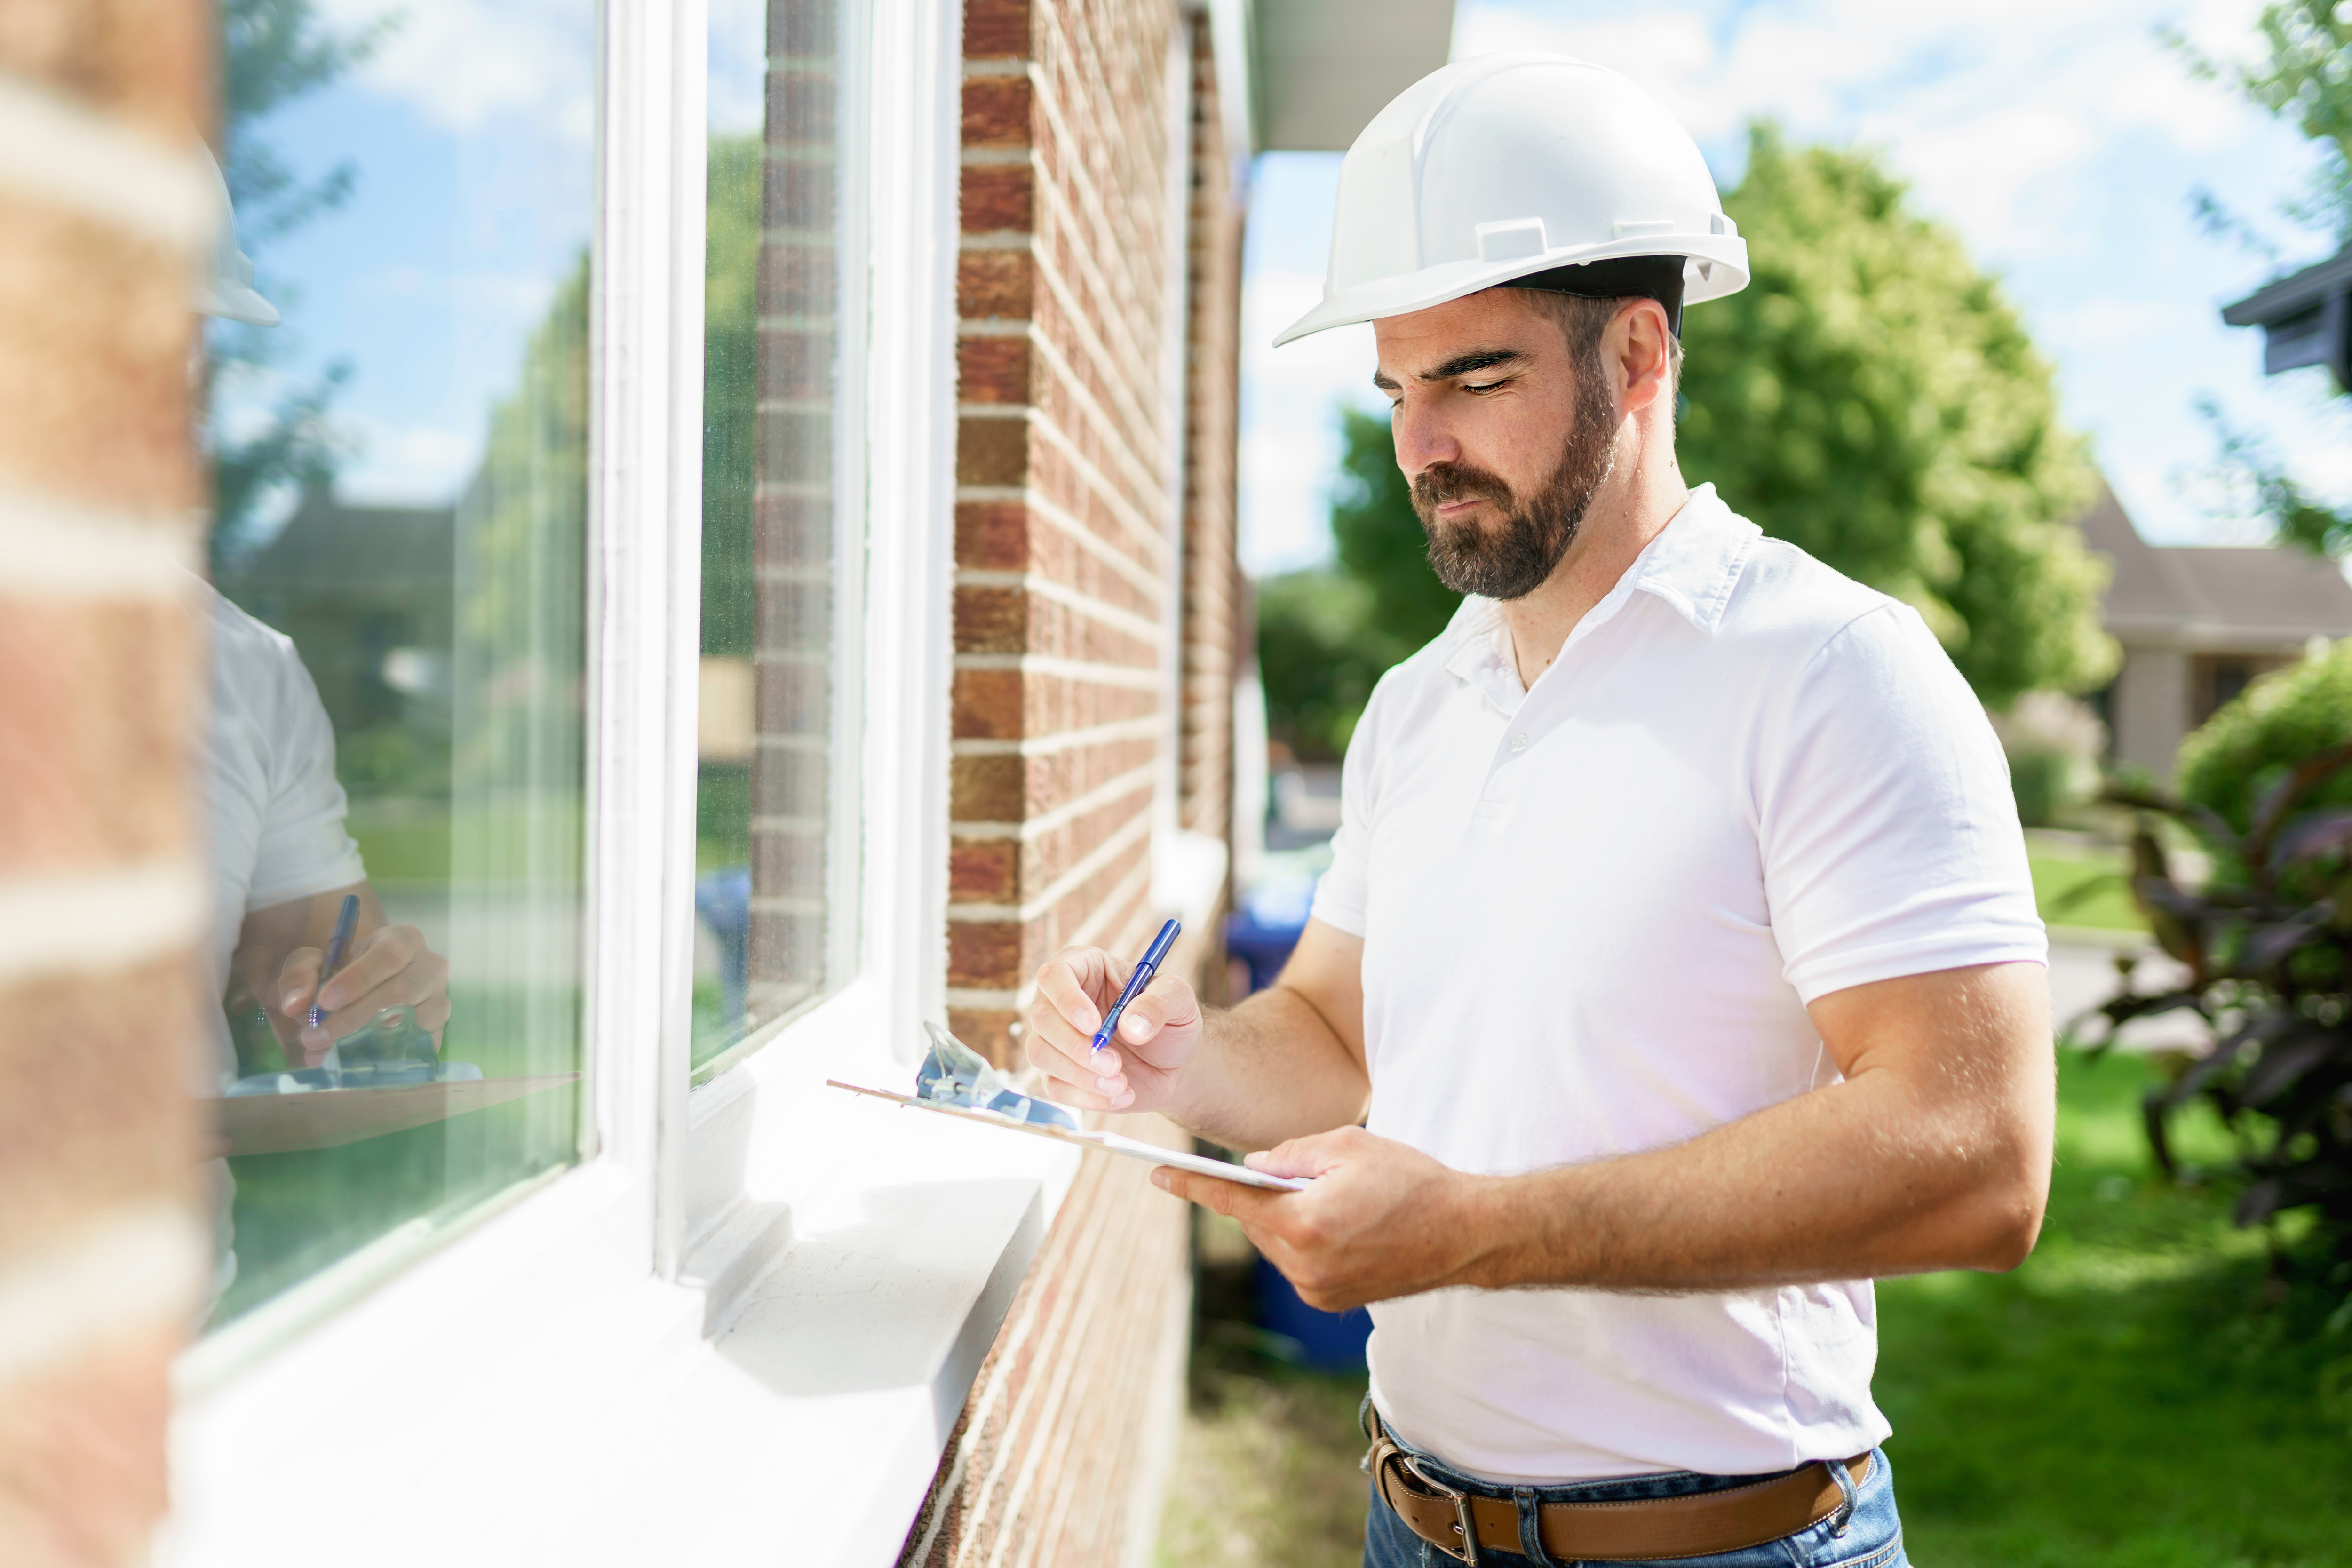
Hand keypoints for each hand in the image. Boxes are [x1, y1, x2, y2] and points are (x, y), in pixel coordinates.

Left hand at [274, 924, 450, 1066]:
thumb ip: (299, 976)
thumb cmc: (344, 970)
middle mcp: (429, 968)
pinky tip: (359, 1060)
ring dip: (370, 1039)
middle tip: (316, 1036)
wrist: (368, 987)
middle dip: (357, 1016)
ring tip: (330, 1049)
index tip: (325, 1001)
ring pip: (415, 1021)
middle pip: (403, 991)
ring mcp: (439, 1000)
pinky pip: (421, 1047)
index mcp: (402, 940)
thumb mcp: (315, 963)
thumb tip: (296, 1005)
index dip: (358, 979)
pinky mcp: (437, 1031)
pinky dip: (390, 1057)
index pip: (389, 955)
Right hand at [1026, 944, 1203, 1112]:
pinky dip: (1087, 1097)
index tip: (1094, 1025)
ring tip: (1121, 1083)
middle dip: (1077, 1046)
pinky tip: (1121, 1095)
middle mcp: (1061, 1001)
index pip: (1054, 974)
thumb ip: (1160, 1003)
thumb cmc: (1171, 1021)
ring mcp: (1055, 1039)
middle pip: (1042, 1017)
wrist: (1173, 1064)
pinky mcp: (1058, 1073)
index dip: (1067, 999)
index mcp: (1085, 968)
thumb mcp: (1179, 1000)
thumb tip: (1130, 1025)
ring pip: (1040, 1054)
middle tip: (1114, 1064)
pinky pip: (1053, 1087)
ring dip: (1079, 1075)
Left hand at [1150, 1126, 1491, 1311]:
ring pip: (1275, 1243)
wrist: (1465, 1233)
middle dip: (1263, 1193)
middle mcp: (1304, 1266)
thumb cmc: (1411, 1181)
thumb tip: (1254, 1166)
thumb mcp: (1348, 1146)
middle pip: (1254, 1222)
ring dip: (1286, 1217)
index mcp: (1304, 1223)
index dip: (1191, 1184)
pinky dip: (1304, 1239)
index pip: (1232, 1199)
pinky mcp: (1331, 1301)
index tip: (1156, 1173)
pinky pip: (1296, 1263)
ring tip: (1331, 1197)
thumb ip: (1291, 1154)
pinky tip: (1341, 1224)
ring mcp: (1317, 1290)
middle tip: (1296, 1171)